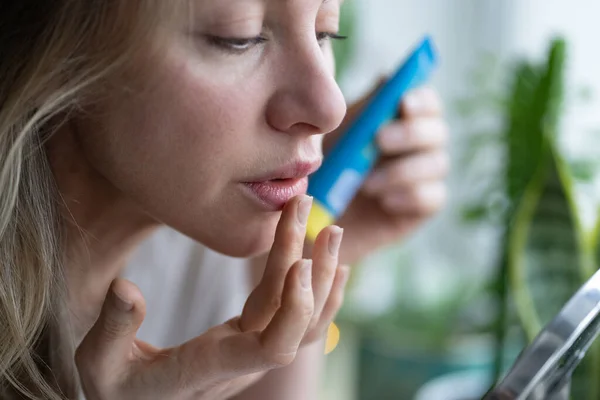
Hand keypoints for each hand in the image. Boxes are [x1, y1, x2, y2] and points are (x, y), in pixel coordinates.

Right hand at [76, 195, 348, 399]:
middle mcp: (241, 361)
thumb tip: (127, 288)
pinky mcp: (248, 341)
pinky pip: (293, 318)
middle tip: (318, 215)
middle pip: (295, 321)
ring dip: (321, 275)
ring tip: (331, 231)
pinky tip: (325, 264)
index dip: (295, 308)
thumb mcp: (99, 366)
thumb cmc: (116, 390)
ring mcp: (249, 352)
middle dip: (312, 268)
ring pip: (303, 320)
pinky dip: (314, 290)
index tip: (301, 262)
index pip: (273, 347)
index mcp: (210, 366)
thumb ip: (112, 330)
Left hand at [325, 86, 448, 264]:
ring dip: (403, 169)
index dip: (421, 99)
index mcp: (398, 122)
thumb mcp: (336, 138)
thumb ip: (362, 111)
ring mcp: (422, 178)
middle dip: (411, 133)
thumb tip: (386, 78)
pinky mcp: (421, 208)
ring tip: (366, 184)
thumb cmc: (323, 171)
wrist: (314, 222)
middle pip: (437, 131)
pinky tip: (384, 201)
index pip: (426, 102)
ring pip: (438, 163)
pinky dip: (410, 196)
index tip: (403, 103)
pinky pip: (433, 197)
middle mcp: (418, 146)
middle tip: (379, 140)